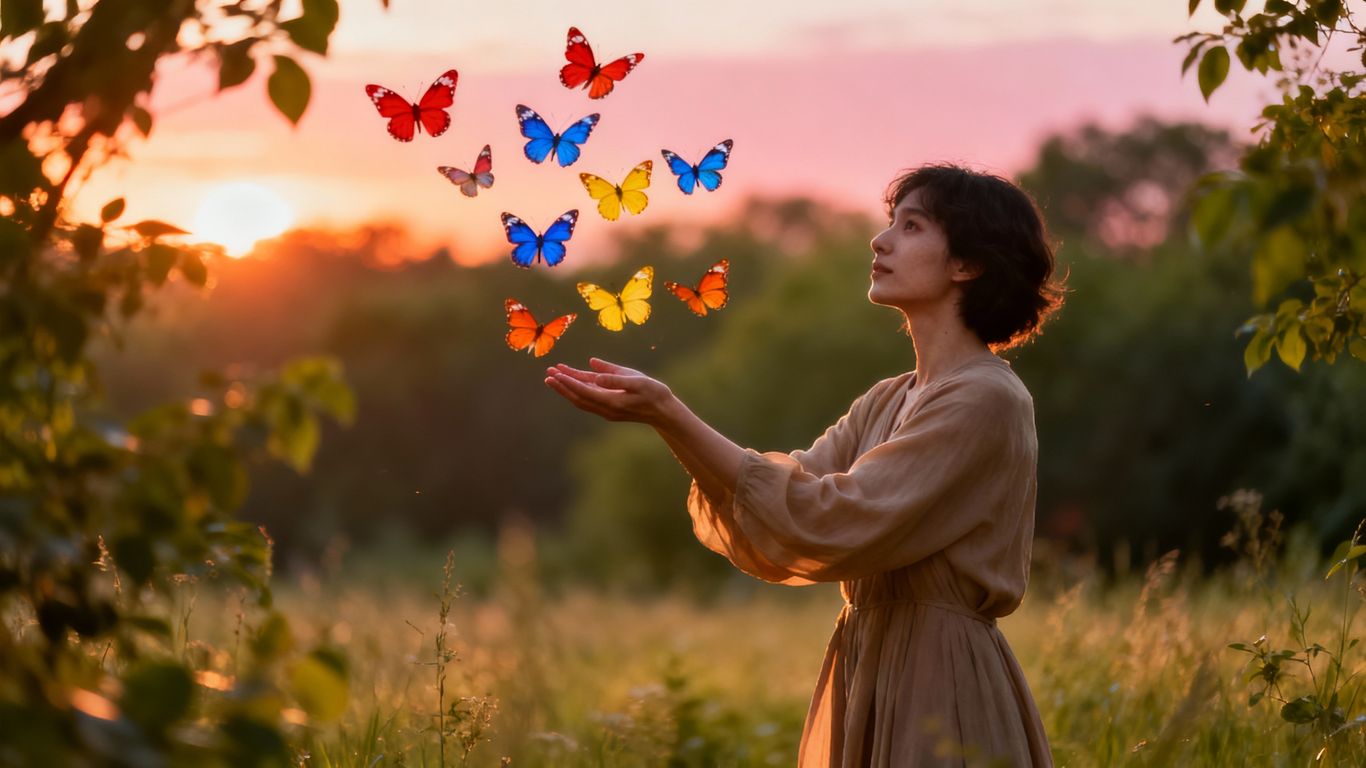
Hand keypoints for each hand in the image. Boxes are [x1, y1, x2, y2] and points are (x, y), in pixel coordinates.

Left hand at [544, 358, 677, 426]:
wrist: (664, 412)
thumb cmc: (654, 393)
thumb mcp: (637, 381)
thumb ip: (614, 377)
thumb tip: (593, 371)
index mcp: (611, 402)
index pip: (583, 391)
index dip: (568, 382)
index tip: (555, 374)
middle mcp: (606, 409)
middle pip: (577, 398)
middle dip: (562, 386)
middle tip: (548, 374)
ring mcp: (607, 410)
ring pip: (581, 399)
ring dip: (567, 388)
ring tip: (554, 376)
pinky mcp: (609, 408)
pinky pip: (589, 398)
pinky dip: (579, 389)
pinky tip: (573, 378)